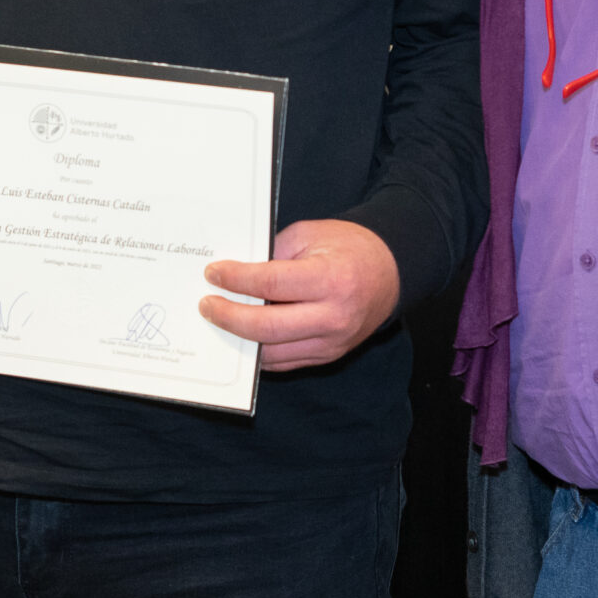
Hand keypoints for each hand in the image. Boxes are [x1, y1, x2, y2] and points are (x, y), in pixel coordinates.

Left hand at [199, 218, 398, 370]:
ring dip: (239, 339)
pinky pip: (285, 362)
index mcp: (332, 279)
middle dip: (229, 317)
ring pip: (272, 352)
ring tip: (218, 321)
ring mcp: (332, 342)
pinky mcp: (329, 356)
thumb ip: (274, 253)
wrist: (390, 273)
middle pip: (267, 327)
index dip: (237, 279)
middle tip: (207, 305)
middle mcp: (334, 317)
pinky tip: (241, 336)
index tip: (213, 273)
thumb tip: (233, 271)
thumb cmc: (349, 247)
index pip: (272, 282)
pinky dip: (259, 351)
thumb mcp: (311, 235)